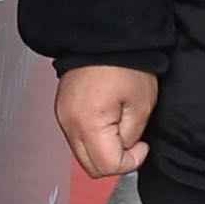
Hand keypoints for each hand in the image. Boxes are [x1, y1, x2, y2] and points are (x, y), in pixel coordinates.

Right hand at [56, 65, 159, 180]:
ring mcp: (62, 118)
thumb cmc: (124, 63)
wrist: (103, 36)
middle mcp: (69, 124)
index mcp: (88, 123)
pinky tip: (107, 122)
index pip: (107, 166)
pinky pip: (77, 138)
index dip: (130, 161)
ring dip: (103, 151)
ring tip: (119, 128)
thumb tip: (124, 148)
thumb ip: (131, 136)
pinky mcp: (63, 111)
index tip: (142, 145)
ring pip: (83, 155)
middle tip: (132, 142)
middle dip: (115, 161)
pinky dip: (93, 139)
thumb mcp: (141, 104)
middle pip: (91, 167)